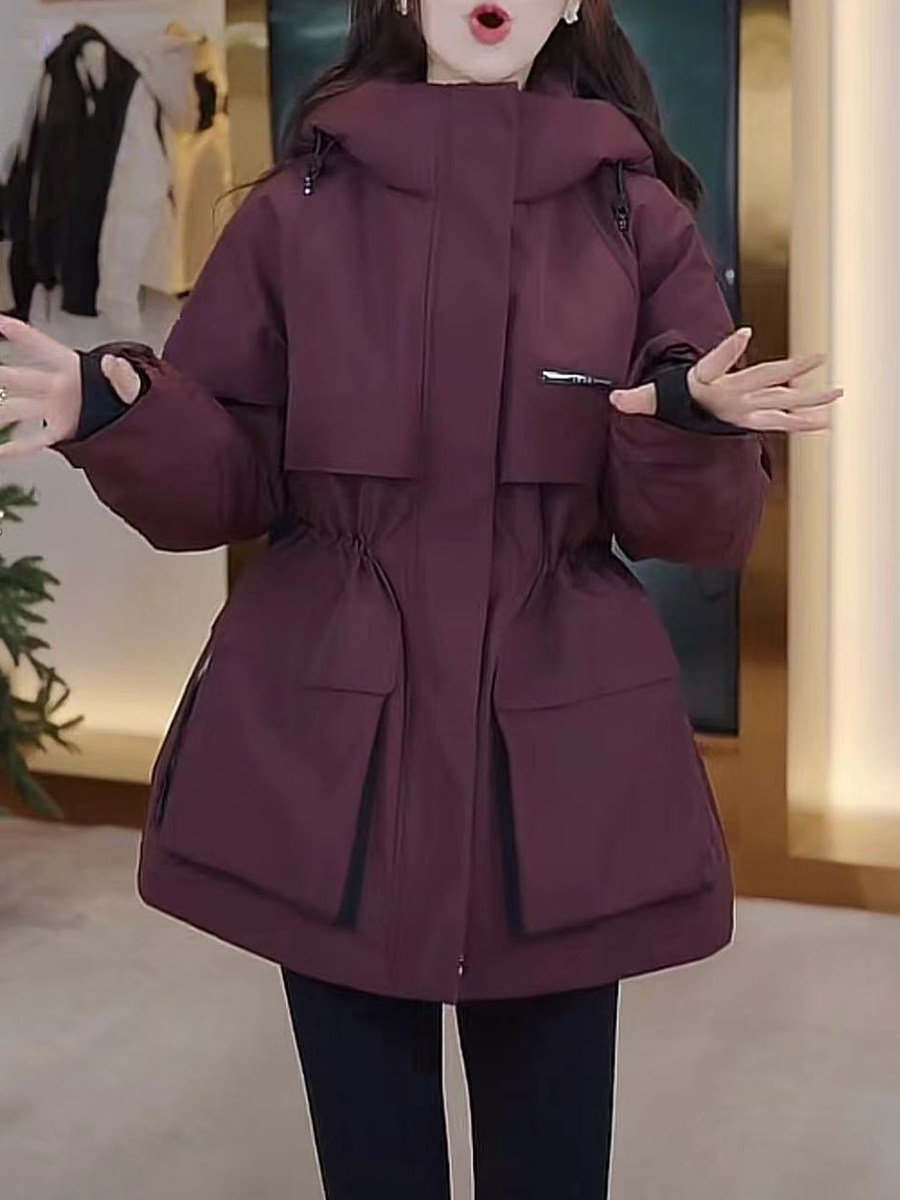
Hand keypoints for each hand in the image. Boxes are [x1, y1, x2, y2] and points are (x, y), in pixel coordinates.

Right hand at [0, 314, 141, 457]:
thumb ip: (123, 376)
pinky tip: (1, 451)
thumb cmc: (135, 401)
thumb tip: (112, 363)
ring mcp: (56, 410)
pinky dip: (15, 447)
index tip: (0, 322)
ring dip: (0, 412)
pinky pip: (33, 440)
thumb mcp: (134, 386)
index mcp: (74, 370)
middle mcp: (58, 387)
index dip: (20, 334)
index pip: (42, 347)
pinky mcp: (61, 433)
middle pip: (19, 378)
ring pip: (17, 409)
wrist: (139, 428)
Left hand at [609, 327, 843, 431]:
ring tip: (838, 391)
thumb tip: (611, 398)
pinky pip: (781, 418)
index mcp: (707, 378)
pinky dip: (803, 422)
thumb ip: (636, 397)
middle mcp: (733, 387)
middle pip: (765, 374)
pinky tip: (826, 423)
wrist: (689, 396)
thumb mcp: (654, 397)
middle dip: (789, 367)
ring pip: (782, 394)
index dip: (729, 348)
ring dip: (809, 394)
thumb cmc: (675, 394)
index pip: (717, 361)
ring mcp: (747, 400)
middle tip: (817, 356)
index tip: (744, 332)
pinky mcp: (753, 414)